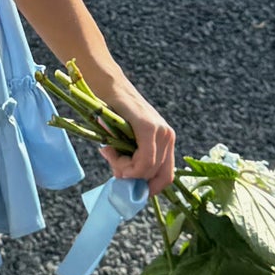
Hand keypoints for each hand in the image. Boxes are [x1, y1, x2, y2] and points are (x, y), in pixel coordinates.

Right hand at [85, 63, 176, 196]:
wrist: (106, 85)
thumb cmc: (113, 114)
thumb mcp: (125, 143)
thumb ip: (131, 162)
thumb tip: (127, 185)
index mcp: (166, 141)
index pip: (166, 176)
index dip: (149, 189)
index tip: (130, 190)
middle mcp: (168, 136)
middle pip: (156, 176)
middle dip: (132, 179)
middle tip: (113, 166)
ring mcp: (160, 131)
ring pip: (148, 170)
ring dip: (125, 170)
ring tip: (109, 153)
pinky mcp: (148, 126)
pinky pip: (143, 160)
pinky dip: (126, 164)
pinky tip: (110, 152)